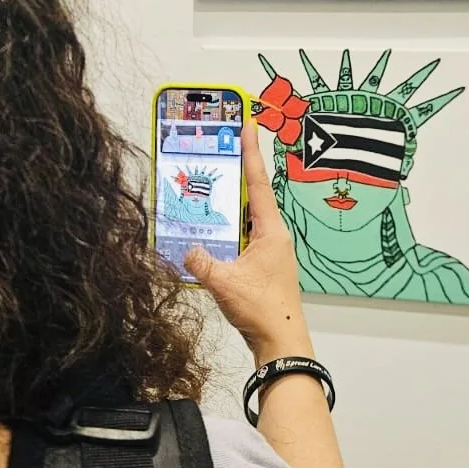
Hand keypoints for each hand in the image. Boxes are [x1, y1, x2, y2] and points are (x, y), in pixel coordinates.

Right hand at [185, 122, 310, 363]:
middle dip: (238, 174)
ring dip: (231, 205)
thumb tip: (186, 248)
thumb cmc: (262, 310)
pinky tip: (212, 232)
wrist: (282, 342)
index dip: (251, 153)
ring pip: (248, 218)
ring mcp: (271, 251)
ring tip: (210, 187)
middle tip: (221, 150)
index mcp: (270, 231)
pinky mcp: (264, 266)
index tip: (248, 125)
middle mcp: (274, 236)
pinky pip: (244, 237)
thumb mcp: (224, 283)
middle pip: (253, 196)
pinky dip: (230, 229)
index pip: (259, 183)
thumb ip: (201, 262)